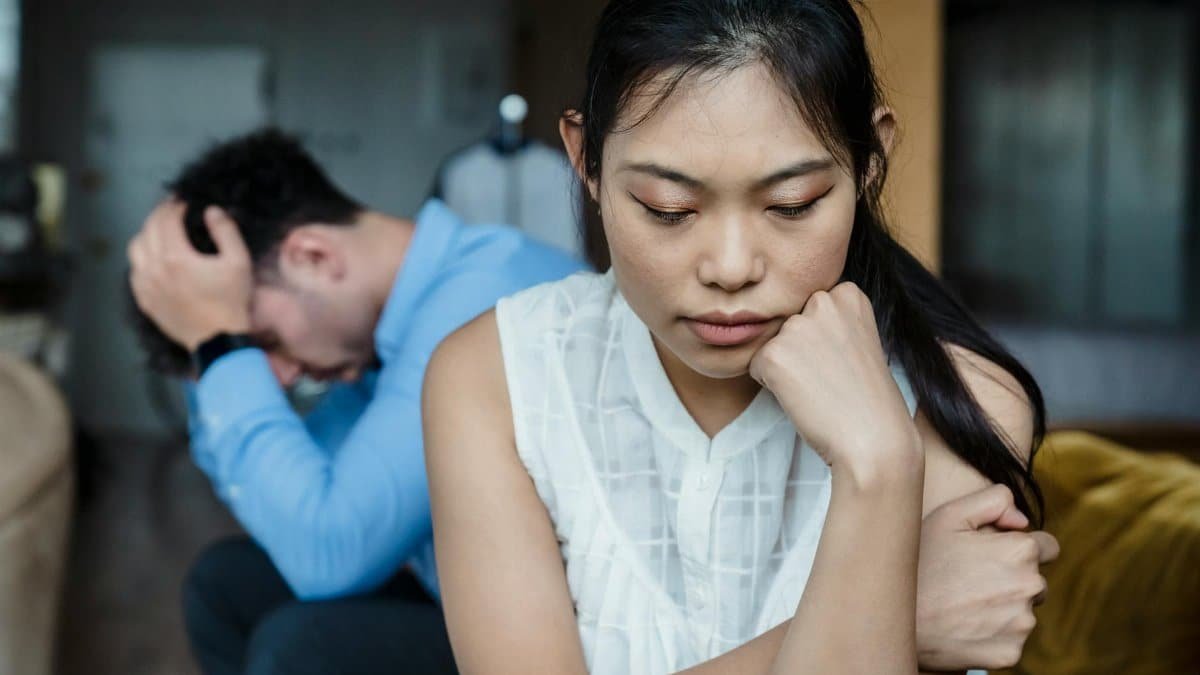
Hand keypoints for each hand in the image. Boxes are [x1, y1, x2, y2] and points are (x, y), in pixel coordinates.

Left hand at [127, 200, 253, 351]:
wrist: (218, 340)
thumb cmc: (231, 302)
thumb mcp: (239, 263)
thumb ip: (226, 232)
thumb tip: (212, 211)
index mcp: (176, 257)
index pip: (166, 220)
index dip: (175, 206)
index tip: (184, 202)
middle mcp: (154, 269)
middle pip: (148, 229)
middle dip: (160, 215)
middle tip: (172, 210)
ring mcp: (146, 286)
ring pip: (135, 248)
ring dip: (147, 233)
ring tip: (161, 231)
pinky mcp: (145, 300)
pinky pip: (134, 271)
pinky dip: (142, 258)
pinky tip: (155, 258)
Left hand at [748, 282, 920, 474]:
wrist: (873, 437)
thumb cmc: (868, 398)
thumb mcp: (859, 341)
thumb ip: (830, 322)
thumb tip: (789, 321)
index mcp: (847, 294)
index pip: (810, 308)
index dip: (821, 340)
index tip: (844, 360)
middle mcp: (821, 301)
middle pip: (788, 323)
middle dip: (800, 349)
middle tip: (831, 377)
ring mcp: (796, 326)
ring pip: (772, 345)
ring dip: (786, 367)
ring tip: (819, 388)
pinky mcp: (773, 354)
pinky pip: (755, 366)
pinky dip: (772, 386)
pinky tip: (803, 397)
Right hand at [915, 484, 1058, 670]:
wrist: (895, 615)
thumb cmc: (920, 561)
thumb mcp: (949, 515)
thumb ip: (994, 500)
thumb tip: (1023, 520)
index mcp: (1020, 550)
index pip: (1048, 547)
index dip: (1019, 547)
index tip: (994, 555)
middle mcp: (1030, 587)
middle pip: (1036, 580)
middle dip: (1012, 577)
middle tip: (971, 579)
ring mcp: (1022, 624)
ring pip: (1023, 610)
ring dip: (1003, 606)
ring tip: (964, 603)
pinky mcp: (1011, 652)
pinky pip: (1010, 639)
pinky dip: (993, 634)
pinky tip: (964, 625)